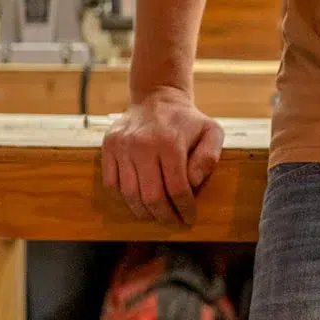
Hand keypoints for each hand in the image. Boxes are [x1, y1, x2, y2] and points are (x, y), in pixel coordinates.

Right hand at [102, 88, 223, 225]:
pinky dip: (125, 200)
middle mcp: (142, 144)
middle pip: (152, 197)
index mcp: (169, 142)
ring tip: (158, 214)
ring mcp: (122, 145)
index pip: (177, 189)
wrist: (156, 97)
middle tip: (174, 222)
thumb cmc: (188, 122)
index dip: (184, 210)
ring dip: (145, 213)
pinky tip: (139, 201)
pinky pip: (112, 185)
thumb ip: (210, 158)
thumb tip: (194, 182)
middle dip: (165, 217)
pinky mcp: (108, 146)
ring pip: (130, 195)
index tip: (189, 218)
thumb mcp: (211, 132)